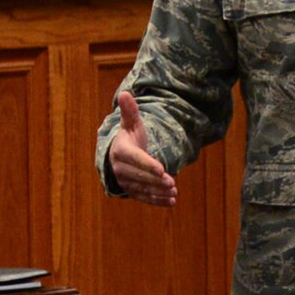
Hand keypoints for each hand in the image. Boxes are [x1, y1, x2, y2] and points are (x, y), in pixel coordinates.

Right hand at [108, 92, 177, 206]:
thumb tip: (124, 93)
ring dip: (158, 192)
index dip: (147, 164)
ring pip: (143, 189)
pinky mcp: (132, 191)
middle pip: (140, 177)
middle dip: (155, 181)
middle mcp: (120, 169)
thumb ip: (130, 111)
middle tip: (172, 182)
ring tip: (174, 192)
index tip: (161, 169)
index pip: (134, 159)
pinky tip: (171, 201)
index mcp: (121, 151)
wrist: (121, 155)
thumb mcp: (132, 124)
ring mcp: (125, 182)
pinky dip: (157, 200)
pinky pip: (144, 197)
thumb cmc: (130, 137)